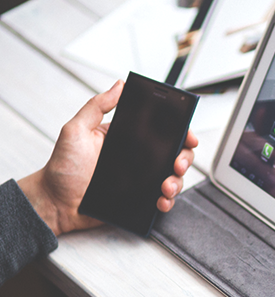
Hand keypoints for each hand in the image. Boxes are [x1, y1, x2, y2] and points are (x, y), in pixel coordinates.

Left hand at [17, 80, 198, 235]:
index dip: (181, 133)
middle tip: (176, 164)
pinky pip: (162, 200)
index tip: (187, 137)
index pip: (162, 132)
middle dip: (184, 159)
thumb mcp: (76, 130)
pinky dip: (167, 201)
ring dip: (177, 182)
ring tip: (165, 187)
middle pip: (175, 155)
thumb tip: (119, 85)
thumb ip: (97, 106)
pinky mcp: (139, 200)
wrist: (56, 202)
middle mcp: (138, 159)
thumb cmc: (63, 167)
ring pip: (173, 178)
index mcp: (128, 139)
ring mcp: (141, 180)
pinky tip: (161, 201)